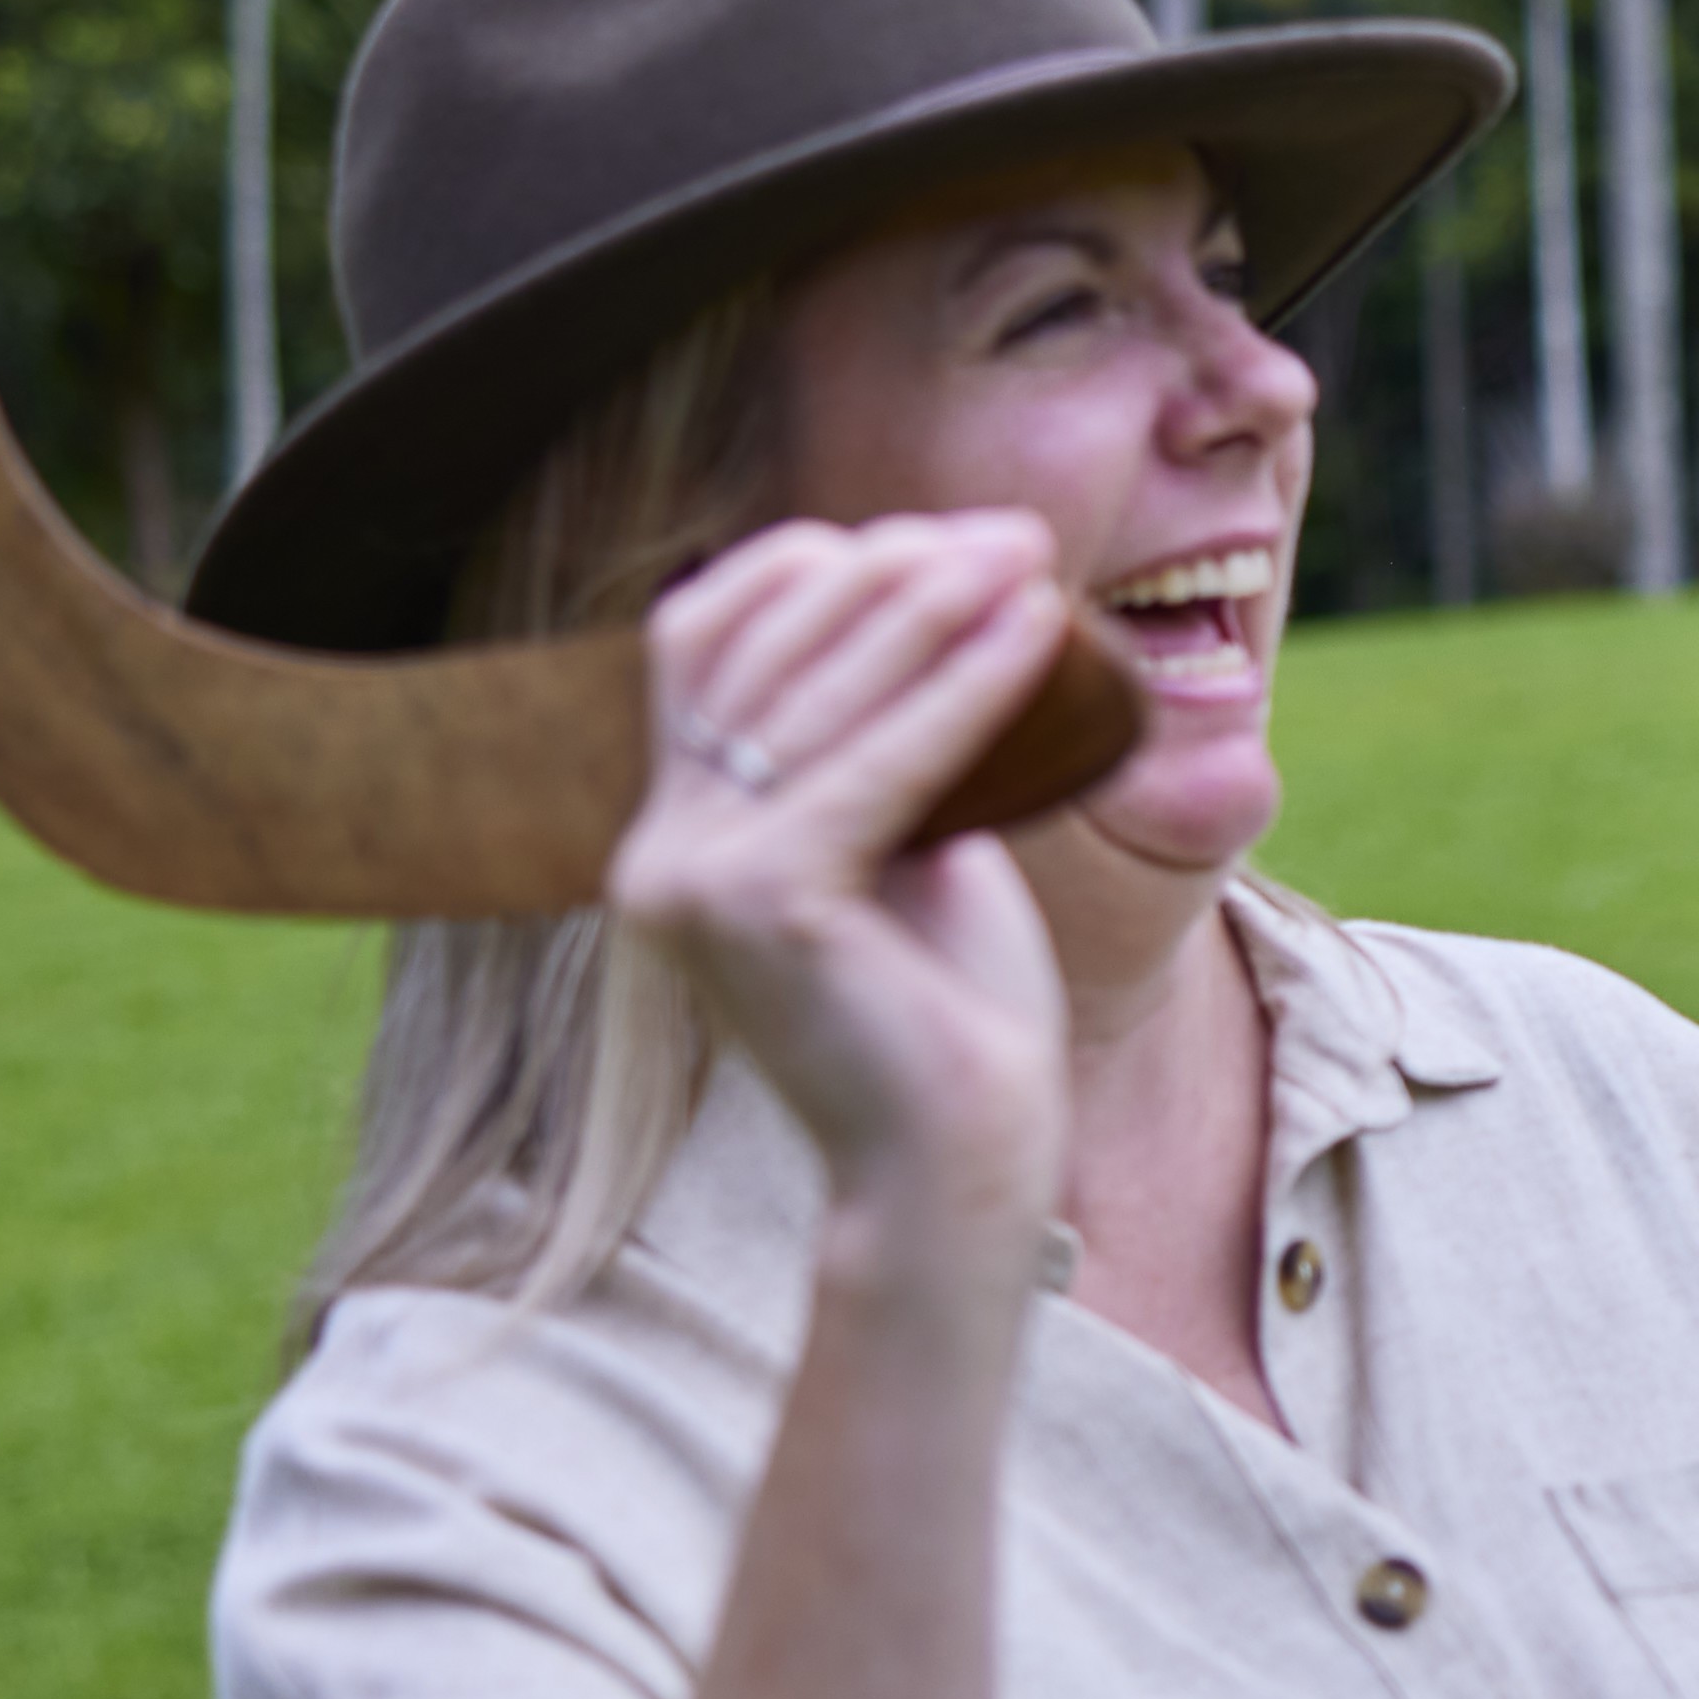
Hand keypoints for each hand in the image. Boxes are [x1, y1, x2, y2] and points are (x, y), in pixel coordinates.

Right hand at [616, 511, 1091, 1262]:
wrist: (954, 1166)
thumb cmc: (950, 1012)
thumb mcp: (905, 843)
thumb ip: (884, 746)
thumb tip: (934, 602)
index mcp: (673, 833)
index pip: (706, 639)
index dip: (817, 568)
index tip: (947, 543)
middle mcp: (659, 851)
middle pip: (765, 649)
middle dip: (893, 572)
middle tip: (1015, 532)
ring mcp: (692, 879)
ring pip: (820, 694)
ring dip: (937, 608)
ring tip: (1032, 557)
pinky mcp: (760, 903)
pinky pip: (879, 763)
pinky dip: (964, 687)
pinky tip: (1039, 631)